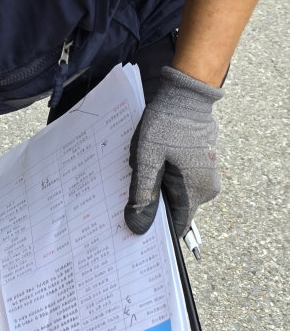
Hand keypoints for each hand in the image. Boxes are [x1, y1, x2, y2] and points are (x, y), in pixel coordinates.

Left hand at [124, 66, 222, 236]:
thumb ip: (143, 194)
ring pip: (175, 196)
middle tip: (124, 211)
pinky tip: (144, 175)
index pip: (178, 226)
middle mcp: (206, 188)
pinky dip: (161, 182)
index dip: (156, 233)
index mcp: (197, 190)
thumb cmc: (167, 124)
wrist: (186, 95)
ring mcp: (204, 176)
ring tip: (131, 190)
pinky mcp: (198, 166)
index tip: (134, 235)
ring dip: (154, 194)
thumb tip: (138, 226)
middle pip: (176, 211)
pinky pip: (178, 182)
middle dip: (151, 211)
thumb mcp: (148, 159)